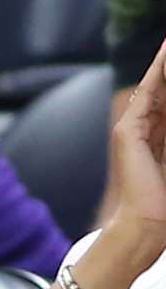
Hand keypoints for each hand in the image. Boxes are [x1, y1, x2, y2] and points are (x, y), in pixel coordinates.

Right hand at [109, 34, 165, 246]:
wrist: (146, 224)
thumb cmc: (165, 204)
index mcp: (157, 139)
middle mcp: (142, 132)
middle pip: (162, 89)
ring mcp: (131, 131)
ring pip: (156, 87)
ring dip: (165, 64)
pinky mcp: (126, 132)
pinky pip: (147, 95)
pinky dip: (158, 74)